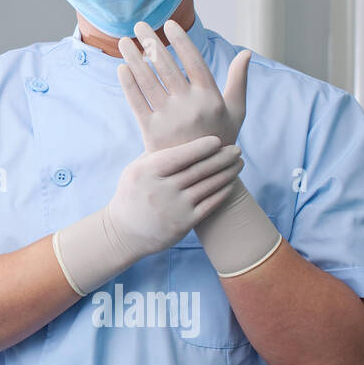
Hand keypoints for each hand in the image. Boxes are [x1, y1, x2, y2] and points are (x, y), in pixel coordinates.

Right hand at [104, 135, 244, 260]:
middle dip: (222, 158)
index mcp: (147, 171)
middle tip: (237, 149)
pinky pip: (209, 204)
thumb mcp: (135, 170)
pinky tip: (231, 183)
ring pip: (208, 186)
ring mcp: (173, 208)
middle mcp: (160, 189)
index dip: (202, 147)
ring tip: (239, 164)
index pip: (180, 155)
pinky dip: (223, 192)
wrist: (124, 232)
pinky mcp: (183, 224)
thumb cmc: (132, 194)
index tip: (218, 140)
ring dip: (227, 173)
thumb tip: (180, 132)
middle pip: (199, 169)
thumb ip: (155, 154)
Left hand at [117, 19, 250, 152]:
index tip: (169, 24)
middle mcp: (189, 106)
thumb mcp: (237, 111)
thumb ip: (239, 81)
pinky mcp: (151, 132)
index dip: (181, 40)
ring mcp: (169, 120)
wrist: (200, 176)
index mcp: (211, 98)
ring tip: (123, 42)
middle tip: (139, 25)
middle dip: (151, 43)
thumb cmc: (220, 138)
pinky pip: (137, 103)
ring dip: (134, 58)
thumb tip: (246, 53)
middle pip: (166, 67)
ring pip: (148, 82)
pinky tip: (122, 68)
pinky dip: (128, 85)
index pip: (194, 61)